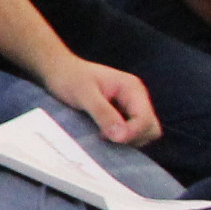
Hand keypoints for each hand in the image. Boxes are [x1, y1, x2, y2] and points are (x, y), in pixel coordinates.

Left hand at [34, 53, 157, 145]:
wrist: (59, 70)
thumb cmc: (69, 78)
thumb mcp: (84, 94)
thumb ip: (103, 113)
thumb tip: (121, 136)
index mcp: (132, 89)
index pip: (145, 119)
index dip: (132, 133)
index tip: (109, 138)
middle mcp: (136, 98)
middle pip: (150, 128)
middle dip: (132, 137)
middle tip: (104, 136)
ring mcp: (130, 107)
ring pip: (143, 134)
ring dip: (125, 139)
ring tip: (100, 134)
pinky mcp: (122, 116)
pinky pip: (131, 134)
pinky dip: (120, 138)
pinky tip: (100, 134)